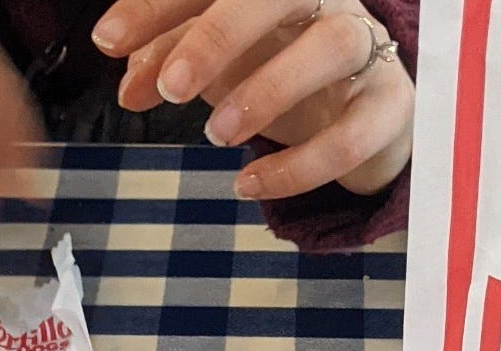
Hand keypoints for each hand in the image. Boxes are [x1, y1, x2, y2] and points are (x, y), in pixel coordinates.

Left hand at [94, 0, 412, 199]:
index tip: (108, 40)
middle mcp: (327, 0)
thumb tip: (127, 86)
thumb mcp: (222, 58)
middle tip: (171, 89)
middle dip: (217, 36)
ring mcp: (367, 49)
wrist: (368, 110)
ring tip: (217, 134)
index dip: (157, 6)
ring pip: (331, 46)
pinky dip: (302, 164)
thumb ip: (170, 61)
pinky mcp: (392, 105)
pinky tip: (250, 183)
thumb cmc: (286, 65)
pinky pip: (355, 131)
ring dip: (269, 90)